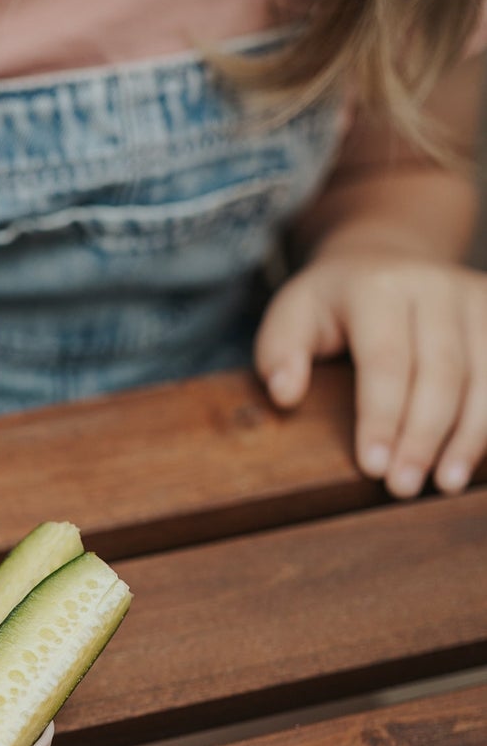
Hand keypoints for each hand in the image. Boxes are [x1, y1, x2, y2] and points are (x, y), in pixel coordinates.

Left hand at [255, 252, 486, 496]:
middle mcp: (436, 289)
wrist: (386, 258)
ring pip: (486, 377)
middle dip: (423, 436)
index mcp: (378, 288)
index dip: (380, 417)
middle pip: (440, 373)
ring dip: (469, 437)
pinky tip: (475, 459)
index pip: (385, 361)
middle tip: (402, 487)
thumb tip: (284, 395)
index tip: (371, 467)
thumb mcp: (290, 314)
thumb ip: (280, 353)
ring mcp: (477, 300)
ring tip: (445, 484)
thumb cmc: (329, 303)